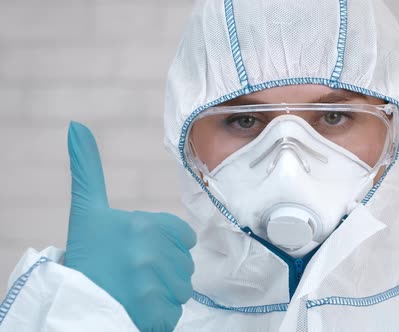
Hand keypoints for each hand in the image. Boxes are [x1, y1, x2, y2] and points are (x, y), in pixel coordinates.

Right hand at [64, 122, 195, 331]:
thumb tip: (76, 125)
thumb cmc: (84, 255)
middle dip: (164, 271)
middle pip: (183, 264)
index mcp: (147, 224)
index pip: (183, 236)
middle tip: (132, 274)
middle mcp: (155, 251)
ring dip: (162, 293)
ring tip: (133, 292)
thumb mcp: (87, 210)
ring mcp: (155, 283)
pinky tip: (136, 309)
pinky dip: (158, 315)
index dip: (164, 246)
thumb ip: (87, 169)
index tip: (139, 253)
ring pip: (181, 289)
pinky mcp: (155, 313)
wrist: (70, 303)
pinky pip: (173, 314)